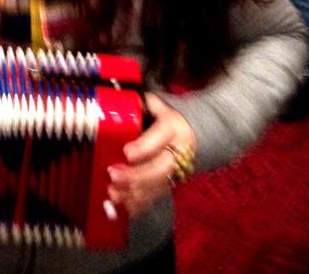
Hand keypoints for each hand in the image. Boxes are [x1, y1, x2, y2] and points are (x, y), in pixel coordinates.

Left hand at [106, 93, 195, 217]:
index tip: (126, 153)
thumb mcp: (155, 104)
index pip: (160, 137)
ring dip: (135, 193)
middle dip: (136, 176)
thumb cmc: (165, 116)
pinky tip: (124, 207)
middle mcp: (179, 151)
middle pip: (160, 168)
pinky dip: (140, 205)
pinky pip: (157, 198)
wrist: (195, 132)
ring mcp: (177, 171)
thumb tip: (116, 100)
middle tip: (113, 176)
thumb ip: (139, 103)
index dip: (144, 147)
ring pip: (158, 186)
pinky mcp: (172, 185)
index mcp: (173, 128)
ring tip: (113, 194)